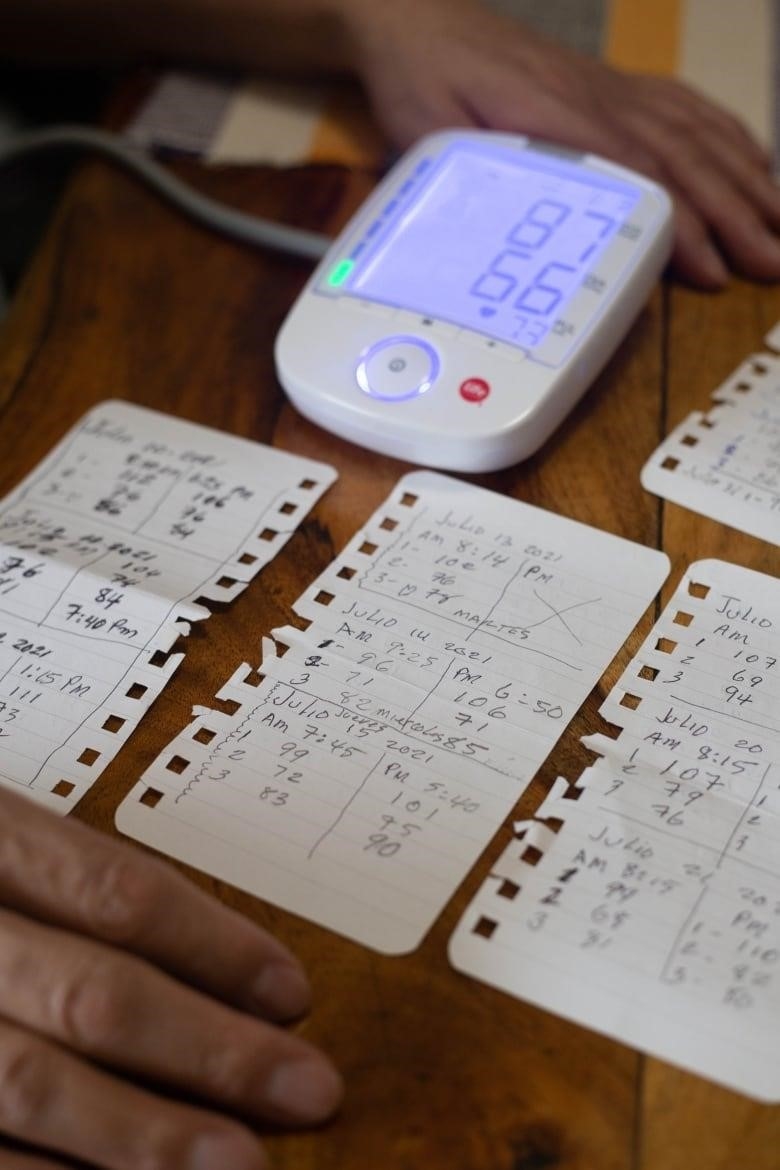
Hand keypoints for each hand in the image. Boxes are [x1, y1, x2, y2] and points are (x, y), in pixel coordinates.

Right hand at [0, 785, 341, 1168]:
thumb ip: (72, 886)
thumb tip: (231, 972)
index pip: (113, 892)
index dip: (212, 946)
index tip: (294, 993)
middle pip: (90, 997)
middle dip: (208, 1052)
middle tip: (308, 1090)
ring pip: (26, 1088)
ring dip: (140, 1140)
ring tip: (239, 1167)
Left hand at [343, 0, 779, 287]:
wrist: (418, 17)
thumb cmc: (421, 79)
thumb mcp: (431, 134)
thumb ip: (477, 175)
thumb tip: (517, 228)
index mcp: (555, 115)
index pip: (637, 173)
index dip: (679, 221)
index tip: (711, 264)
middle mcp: (598, 98)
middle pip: (683, 158)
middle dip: (733, 213)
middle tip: (770, 261)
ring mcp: (611, 89)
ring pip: (694, 132)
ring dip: (743, 179)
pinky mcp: (610, 86)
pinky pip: (683, 106)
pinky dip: (725, 134)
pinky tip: (754, 162)